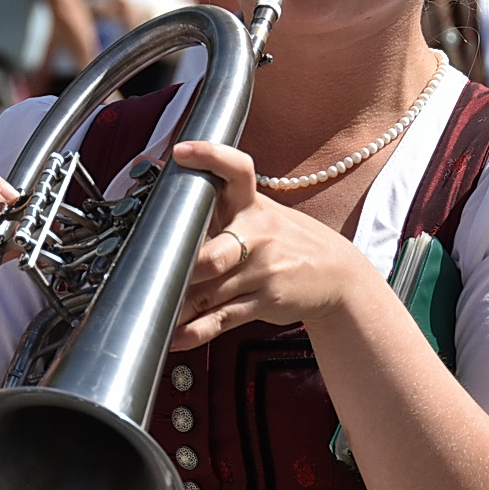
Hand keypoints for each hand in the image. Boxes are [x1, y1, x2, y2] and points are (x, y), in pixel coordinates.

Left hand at [168, 140, 368, 349]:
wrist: (338, 275)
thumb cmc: (285, 242)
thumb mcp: (261, 215)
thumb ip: (219, 212)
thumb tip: (164, 216)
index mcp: (252, 205)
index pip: (236, 170)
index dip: (210, 157)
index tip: (181, 152)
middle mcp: (257, 234)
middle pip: (213, 254)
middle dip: (183, 270)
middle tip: (152, 272)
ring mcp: (264, 270)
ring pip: (209, 293)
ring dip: (176, 307)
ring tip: (150, 311)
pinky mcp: (267, 300)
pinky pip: (223, 318)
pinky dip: (196, 331)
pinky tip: (175, 337)